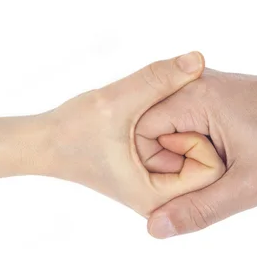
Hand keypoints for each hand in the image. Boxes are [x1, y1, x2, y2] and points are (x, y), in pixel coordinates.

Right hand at [38, 52, 225, 216]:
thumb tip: (197, 57)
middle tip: (149, 120)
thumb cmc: (72, 129)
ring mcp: (158, 186)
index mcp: (157, 196)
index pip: (211, 168)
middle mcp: (162, 198)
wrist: (45, 145)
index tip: (163, 123)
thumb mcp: (117, 101)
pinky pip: (182, 147)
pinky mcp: (154, 173)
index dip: (196, 137)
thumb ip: (158, 80)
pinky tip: (146, 119)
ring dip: (182, 126)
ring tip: (146, 120)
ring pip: (195, 152)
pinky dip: (174, 127)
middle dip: (190, 131)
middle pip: (207, 161)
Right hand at [136, 69, 256, 236]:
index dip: (155, 167)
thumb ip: (200, 208)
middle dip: (170, 163)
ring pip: (166, 129)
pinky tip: (219, 156)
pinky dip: (193, 146)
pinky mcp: (211, 95)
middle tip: (209, 176)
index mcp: (193, 98)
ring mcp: (201, 87)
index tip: (190, 181)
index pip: (139, 134)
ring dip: (184, 156)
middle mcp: (191, 85)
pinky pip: (183, 123)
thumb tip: (155, 227)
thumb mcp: (248, 186)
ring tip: (219, 165)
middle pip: (149, 131)